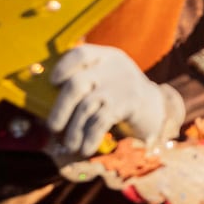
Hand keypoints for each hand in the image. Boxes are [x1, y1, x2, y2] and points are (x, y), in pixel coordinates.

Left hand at [48, 44, 183, 155]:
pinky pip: (102, 121)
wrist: (157, 108)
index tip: (53, 82)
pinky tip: (85, 148)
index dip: (64, 67)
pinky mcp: (131, 103)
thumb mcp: (106, 83)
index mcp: (106, 58)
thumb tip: (45, 105)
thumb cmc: (119, 98)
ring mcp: (123, 85)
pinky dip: (90, 137)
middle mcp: (113, 68)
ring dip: (74, 129)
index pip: (81, 54)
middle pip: (77, 84)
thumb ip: (84, 86)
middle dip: (61, 108)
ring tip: (70, 144)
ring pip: (87, 106)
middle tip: (53, 127)